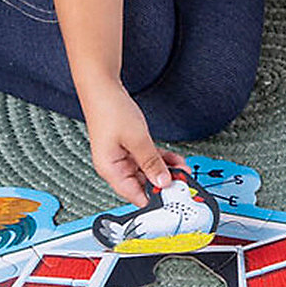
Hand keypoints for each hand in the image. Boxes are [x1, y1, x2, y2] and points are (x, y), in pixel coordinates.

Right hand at [82, 82, 181, 204]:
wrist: (103, 88)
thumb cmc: (110, 110)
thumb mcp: (137, 139)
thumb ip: (151, 162)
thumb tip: (163, 182)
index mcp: (110, 170)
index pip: (134, 195)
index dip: (154, 198)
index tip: (173, 196)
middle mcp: (115, 167)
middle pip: (142, 184)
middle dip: (163, 183)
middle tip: (182, 180)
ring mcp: (123, 158)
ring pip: (148, 171)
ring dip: (165, 171)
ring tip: (182, 169)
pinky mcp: (129, 148)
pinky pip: (148, 160)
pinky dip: (161, 160)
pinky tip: (174, 160)